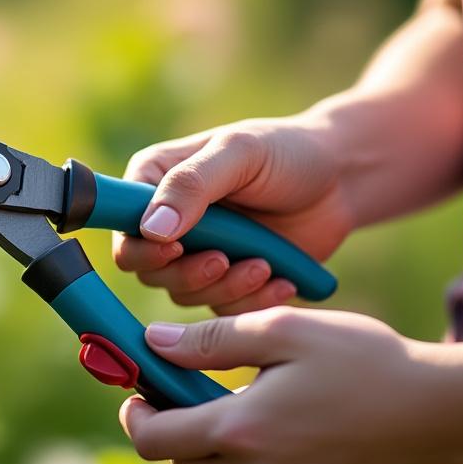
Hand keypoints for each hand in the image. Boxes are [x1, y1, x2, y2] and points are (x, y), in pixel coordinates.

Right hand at [111, 119, 351, 313]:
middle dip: (188, 273)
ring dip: (225, 288)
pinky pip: (223, 311)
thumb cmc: (287, 152)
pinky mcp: (226, 283)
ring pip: (184, 295)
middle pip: (148, 270)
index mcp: (155, 182)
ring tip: (264, 265)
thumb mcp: (239, 154)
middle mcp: (167, 222)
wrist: (341, 181)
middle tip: (224, 260)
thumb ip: (192, 185)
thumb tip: (150, 229)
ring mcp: (196, 255)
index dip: (141, 247)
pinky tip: (282, 281)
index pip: (121, 227)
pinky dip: (251, 303)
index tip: (176, 247)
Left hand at [119, 308, 452, 463]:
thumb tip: (152, 344)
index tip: (140, 389)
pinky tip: (292, 427)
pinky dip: (258, 463)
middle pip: (183, 461)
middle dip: (177, 426)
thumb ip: (210, 340)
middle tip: (195, 386)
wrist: (443, 412)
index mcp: (240, 433)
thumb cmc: (364, 360)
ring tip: (255, 399)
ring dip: (220, 443)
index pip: (152, 439)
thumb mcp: (283, 329)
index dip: (136, 413)